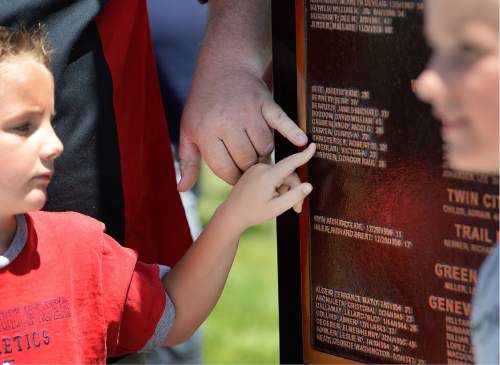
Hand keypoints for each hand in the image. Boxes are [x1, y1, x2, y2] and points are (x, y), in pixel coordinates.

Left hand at [177, 68, 307, 191]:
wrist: (224, 67)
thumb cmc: (204, 105)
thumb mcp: (188, 132)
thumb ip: (187, 162)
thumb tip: (182, 189)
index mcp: (206, 132)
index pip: (225, 170)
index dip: (233, 177)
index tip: (236, 175)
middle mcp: (226, 122)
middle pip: (247, 162)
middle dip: (249, 166)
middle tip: (248, 163)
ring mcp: (247, 112)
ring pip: (265, 148)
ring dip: (263, 152)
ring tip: (255, 147)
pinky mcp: (265, 103)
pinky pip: (282, 122)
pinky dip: (292, 133)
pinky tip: (301, 142)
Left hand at [220, 143, 315, 231]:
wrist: (232, 214)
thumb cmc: (254, 213)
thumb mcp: (277, 208)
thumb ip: (294, 196)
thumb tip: (309, 185)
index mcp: (267, 176)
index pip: (291, 162)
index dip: (304, 155)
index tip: (314, 145)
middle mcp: (261, 168)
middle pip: (288, 175)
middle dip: (294, 190)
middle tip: (296, 209)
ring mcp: (257, 168)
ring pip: (281, 175)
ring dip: (285, 189)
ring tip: (279, 204)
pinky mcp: (254, 170)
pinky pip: (273, 175)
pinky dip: (277, 185)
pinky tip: (271, 197)